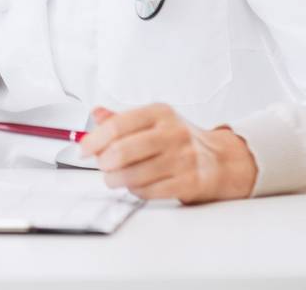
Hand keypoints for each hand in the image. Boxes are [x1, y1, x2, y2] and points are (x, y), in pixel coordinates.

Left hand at [79, 104, 257, 202]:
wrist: (221, 160)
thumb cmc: (180, 139)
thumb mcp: (154, 121)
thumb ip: (123, 119)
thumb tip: (96, 114)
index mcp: (160, 113)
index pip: (117, 125)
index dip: (94, 140)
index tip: (83, 149)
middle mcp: (173, 133)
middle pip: (122, 151)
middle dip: (103, 162)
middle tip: (101, 165)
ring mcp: (183, 159)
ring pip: (133, 175)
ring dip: (115, 179)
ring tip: (114, 178)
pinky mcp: (189, 182)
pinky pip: (149, 191)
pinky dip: (135, 190)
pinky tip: (135, 185)